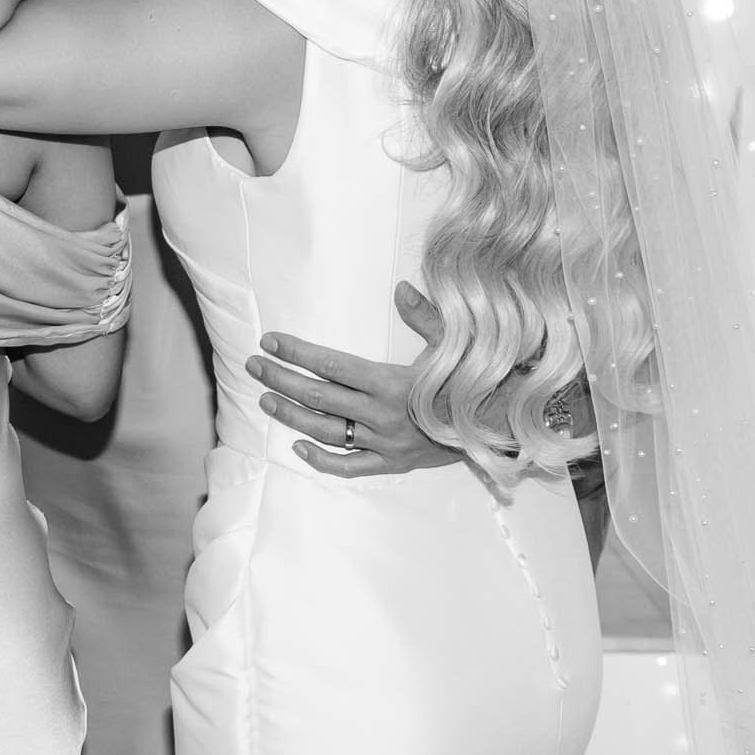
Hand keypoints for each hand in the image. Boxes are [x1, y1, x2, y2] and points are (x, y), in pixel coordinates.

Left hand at [247, 282, 461, 478]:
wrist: (499, 426)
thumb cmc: (473, 378)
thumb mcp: (453, 342)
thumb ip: (424, 315)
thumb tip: (401, 287)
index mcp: (392, 382)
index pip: (331, 365)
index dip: (297, 353)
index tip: (270, 342)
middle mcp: (382, 415)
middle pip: (319, 397)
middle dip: (281, 380)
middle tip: (254, 366)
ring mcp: (384, 443)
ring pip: (326, 431)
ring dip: (291, 415)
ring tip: (266, 399)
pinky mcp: (391, 464)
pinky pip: (348, 467)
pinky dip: (321, 460)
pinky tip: (298, 446)